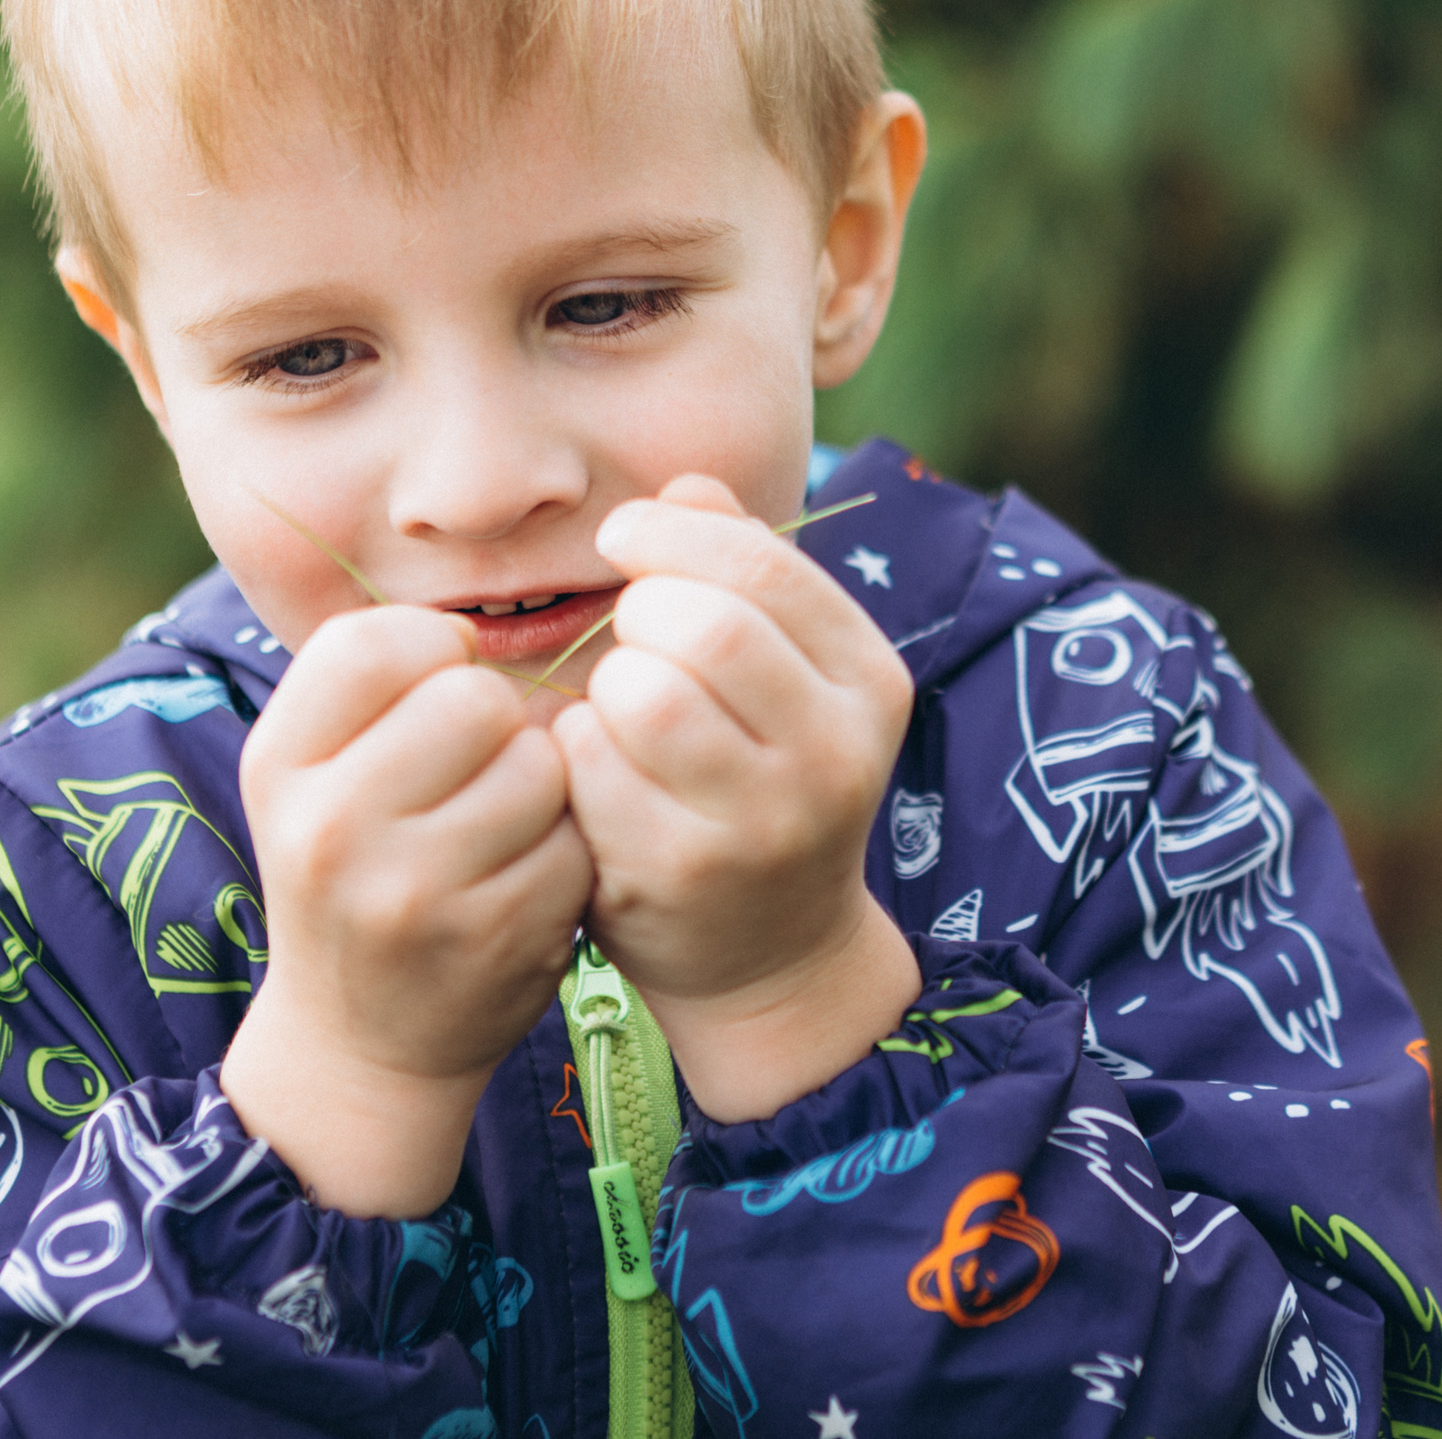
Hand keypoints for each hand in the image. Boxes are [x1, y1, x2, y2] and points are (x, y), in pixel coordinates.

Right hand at [222, 606, 591, 1214]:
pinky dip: (569, 849)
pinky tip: (527, 879)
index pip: (373, 643)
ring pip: (540, 765)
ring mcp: (415, 891)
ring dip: (543, 786)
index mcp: (278, 766)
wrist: (361, 1040)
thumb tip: (473, 626)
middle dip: (498, 721)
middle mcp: (331, 828)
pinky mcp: (497, 937)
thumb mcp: (314, 773)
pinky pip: (577, 839)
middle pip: (474, 699)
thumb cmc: (354, 868)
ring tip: (503, 825)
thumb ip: (373, 681)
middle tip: (479, 767)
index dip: (433, 646)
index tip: (440, 682)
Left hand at [552, 475, 920, 1120]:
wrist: (773, 953)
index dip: (673, 534)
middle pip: (710, 626)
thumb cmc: (760, 780)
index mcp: (868, 682)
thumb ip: (742, 571)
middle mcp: (834, 754)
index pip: (764, 566)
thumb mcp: (784, 675)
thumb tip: (686, 487)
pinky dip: (574, 752)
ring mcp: (762, 823)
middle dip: (641, 610)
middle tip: (627, 632)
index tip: (625, 539)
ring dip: (607, 684)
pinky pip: (591, 768)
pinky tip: (595, 771)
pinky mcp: (682, 874)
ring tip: (618, 707)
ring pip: (646, 695)